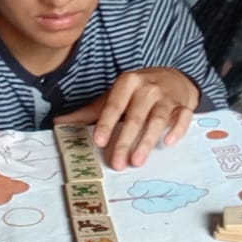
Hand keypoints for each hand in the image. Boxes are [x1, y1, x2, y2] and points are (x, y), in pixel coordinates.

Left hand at [55, 67, 199, 169]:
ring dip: (147, 141)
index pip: (114, 105)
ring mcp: (167, 97)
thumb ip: (89, 112)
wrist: (172, 77)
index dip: (106, 124)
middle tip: (117, 164)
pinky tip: (168, 142)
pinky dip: (178, 129)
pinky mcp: (184, 105)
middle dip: (125, 141)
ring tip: (137, 161)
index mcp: (127, 83)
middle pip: (135, 117)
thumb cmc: (137, 92)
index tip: (99, 142)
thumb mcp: (113, 97)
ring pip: (158, 119)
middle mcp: (147, 88)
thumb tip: (57, 123)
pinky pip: (183, 117)